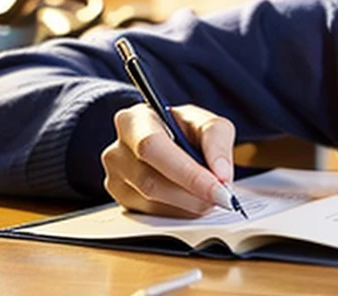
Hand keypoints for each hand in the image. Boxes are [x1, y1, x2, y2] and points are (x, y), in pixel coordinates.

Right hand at [101, 103, 235, 216]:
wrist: (168, 140)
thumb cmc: (183, 129)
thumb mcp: (206, 123)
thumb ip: (217, 140)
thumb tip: (221, 174)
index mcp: (134, 121)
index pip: (153, 147)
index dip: (187, 172)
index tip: (219, 188)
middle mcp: (117, 150)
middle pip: (150, 181)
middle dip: (192, 194)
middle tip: (223, 197)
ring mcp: (115, 178)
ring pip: (151, 203)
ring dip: (189, 205)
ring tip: (210, 196)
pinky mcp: (121, 201)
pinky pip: (151, 215)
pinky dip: (179, 212)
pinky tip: (192, 201)